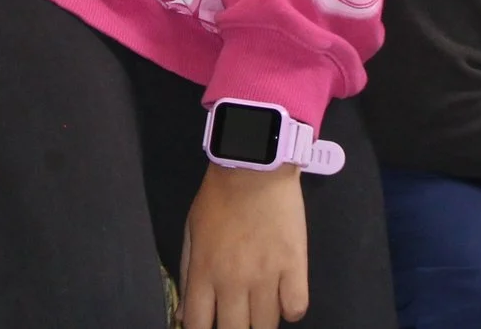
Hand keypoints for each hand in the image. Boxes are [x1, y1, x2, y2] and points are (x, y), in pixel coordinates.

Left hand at [180, 164, 307, 327]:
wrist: (255, 167)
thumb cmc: (218, 197)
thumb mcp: (192, 231)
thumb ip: (188, 274)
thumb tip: (184, 315)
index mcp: (204, 271)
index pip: (198, 325)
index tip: (210, 327)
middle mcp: (233, 281)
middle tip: (238, 318)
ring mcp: (266, 275)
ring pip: (266, 326)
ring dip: (261, 321)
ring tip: (260, 308)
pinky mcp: (294, 266)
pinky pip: (296, 309)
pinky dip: (290, 310)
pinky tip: (283, 297)